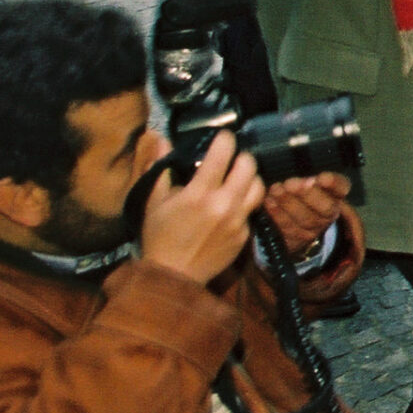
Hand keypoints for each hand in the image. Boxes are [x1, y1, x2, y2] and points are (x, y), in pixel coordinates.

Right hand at [139, 133, 262, 284]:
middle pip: (249, 165)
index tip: (223, 137)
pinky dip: (244, 203)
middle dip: (241, 157)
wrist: (173, 276)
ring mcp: (238, 221)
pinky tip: (232, 204)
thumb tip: (162, 140)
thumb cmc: (159, 237)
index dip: (225, 139)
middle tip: (231, 160)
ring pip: (259, 186)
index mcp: (200, 194)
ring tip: (238, 179)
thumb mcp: (154, 202)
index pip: (223, 153)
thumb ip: (160, 168)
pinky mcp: (245, 235)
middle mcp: (224, 204)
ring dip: (250, 178)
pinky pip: (252, 210)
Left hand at [263, 171, 350, 260]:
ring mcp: (314, 228)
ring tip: (276, 190)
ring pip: (306, 219)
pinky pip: (289, 229)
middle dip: (307, 194)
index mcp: (336, 194)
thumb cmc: (300, 191)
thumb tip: (299, 165)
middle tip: (291, 183)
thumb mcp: (306, 178)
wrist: (293, 217)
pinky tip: (269, 202)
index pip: (342, 188)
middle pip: (326, 207)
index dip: (334, 183)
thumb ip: (306, 172)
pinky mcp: (298, 239)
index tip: (322, 177)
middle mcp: (329, 213)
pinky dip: (277, 214)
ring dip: (289, 203)